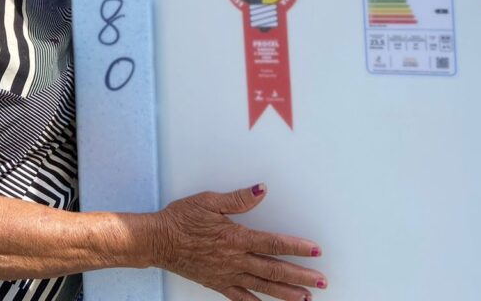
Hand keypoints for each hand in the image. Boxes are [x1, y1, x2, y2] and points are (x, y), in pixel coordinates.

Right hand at [150, 184, 326, 299]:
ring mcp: (227, 274)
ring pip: (263, 287)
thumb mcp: (209, 200)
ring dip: (287, 293)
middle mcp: (235, 259)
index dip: (296, 247)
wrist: (158, 240)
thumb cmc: (182, 218)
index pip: (274, 243)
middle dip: (301, 276)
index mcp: (236, 237)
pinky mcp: (217, 283)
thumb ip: (238, 198)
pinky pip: (241, 297)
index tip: (315, 250)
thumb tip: (262, 190)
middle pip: (274, 269)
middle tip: (321, 280)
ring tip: (306, 297)